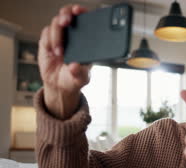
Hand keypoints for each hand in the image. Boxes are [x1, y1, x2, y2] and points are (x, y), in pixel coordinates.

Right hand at [38, 4, 90, 118]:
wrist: (59, 85)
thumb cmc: (74, 78)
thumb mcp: (81, 79)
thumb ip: (80, 73)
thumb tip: (74, 66)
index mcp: (86, 40)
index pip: (86, 19)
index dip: (83, 12)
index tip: (79, 11)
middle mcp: (73, 34)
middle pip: (68, 14)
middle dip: (66, 14)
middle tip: (66, 21)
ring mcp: (60, 36)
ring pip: (56, 24)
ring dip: (57, 36)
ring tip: (59, 53)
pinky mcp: (47, 40)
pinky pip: (46, 34)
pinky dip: (48, 41)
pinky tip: (51, 53)